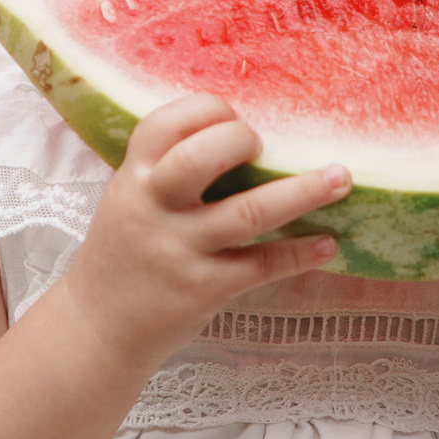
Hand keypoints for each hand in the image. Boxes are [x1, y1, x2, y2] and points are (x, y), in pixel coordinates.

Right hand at [60, 95, 349, 367]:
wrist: (97, 327)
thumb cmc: (124, 252)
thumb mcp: (129, 198)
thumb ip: (166, 167)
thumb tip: (237, 130)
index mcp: (133, 178)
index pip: (166, 123)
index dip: (208, 110)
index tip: (234, 118)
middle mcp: (153, 208)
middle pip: (201, 157)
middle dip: (243, 140)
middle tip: (265, 147)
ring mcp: (179, 250)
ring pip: (248, 212)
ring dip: (303, 192)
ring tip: (341, 179)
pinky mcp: (204, 289)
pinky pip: (262, 265)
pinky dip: (300, 253)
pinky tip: (326, 244)